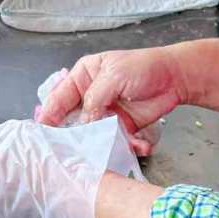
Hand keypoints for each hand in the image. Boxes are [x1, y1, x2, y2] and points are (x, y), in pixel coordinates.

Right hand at [37, 47, 191, 154]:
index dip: (49, 114)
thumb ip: (95, 97)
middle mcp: (91, 97)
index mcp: (83, 77)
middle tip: (71, 149)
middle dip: (73, 135)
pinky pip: (117, 141)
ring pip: (94, 135)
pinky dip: (127, 146)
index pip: (60, 96)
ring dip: (101, 144)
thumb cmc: (143, 67)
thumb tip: (84, 121)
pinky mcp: (123, 127)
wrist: (176, 77)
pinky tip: (140, 145)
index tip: (42, 131)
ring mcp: (106, 114)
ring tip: (108, 149)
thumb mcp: (114, 75)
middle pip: (73, 119)